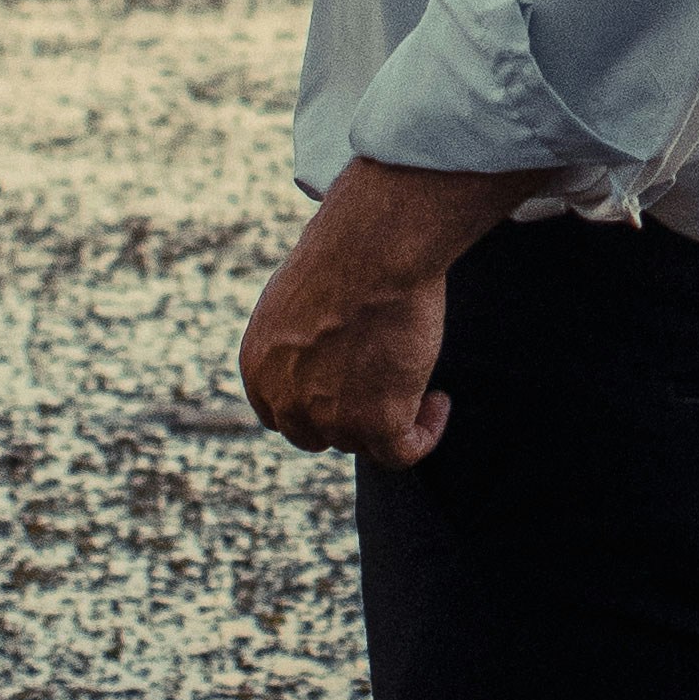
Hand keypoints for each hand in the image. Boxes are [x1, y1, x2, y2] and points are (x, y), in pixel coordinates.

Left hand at [237, 158, 519, 462]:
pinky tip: (439, 402)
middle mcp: (286, 399)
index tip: (349, 389)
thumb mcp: (299, 296)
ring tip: (422, 381)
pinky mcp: (376, 422)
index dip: (315, 408)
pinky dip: (425, 434)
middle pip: (319, 435)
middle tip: (386, 385)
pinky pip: (403, 452)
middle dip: (350, 417)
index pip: (281, 414)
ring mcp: (330, 416)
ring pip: (363, 442)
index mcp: (259, 366)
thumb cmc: (346, 251)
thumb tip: (328, 344)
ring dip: (394, 419)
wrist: (374, 246)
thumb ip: (301, 337)